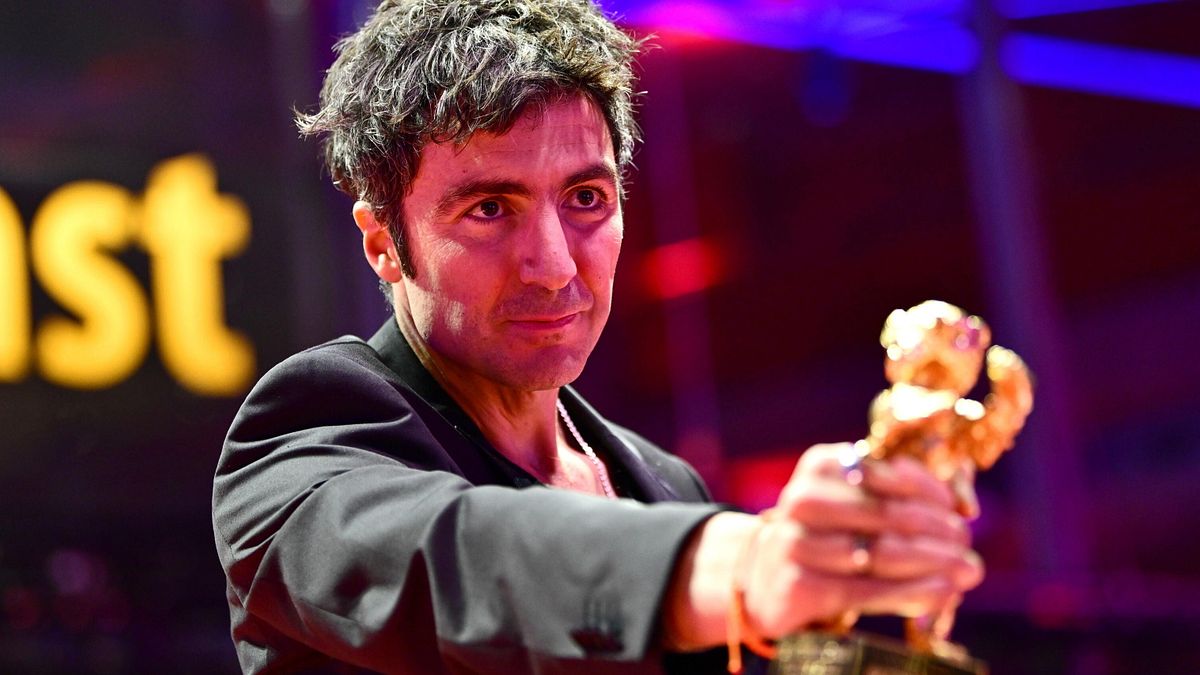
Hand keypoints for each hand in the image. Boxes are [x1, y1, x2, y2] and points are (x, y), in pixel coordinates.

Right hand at [744, 443, 983, 636]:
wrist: (767, 576)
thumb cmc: (828, 535)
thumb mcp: (855, 505)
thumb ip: (903, 500)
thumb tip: (964, 508)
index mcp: (822, 465)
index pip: (889, 476)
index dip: (933, 496)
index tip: (962, 516)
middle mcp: (803, 498)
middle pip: (887, 515)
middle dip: (939, 534)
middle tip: (969, 550)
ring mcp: (795, 541)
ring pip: (881, 554)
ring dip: (933, 565)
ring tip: (967, 573)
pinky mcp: (797, 584)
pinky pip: (867, 589)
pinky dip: (912, 592)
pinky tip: (942, 593)